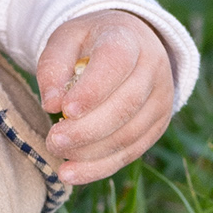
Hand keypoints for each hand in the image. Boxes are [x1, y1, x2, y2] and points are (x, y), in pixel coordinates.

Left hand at [35, 10, 173, 184]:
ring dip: (91, 153)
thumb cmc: (90, 43)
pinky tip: (72, 172)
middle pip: (125, 105)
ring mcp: (161, 98)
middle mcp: (153, 68)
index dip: (92, 90)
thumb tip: (52, 104)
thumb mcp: (66, 39)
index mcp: (128, 39)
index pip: (115, 63)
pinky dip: (101, 166)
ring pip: (130, 134)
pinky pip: (131, 151)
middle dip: (86, 130)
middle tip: (53, 141)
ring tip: (58, 156)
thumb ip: (54, 65)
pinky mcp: (158, 124)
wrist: (130, 44)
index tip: (64, 109)